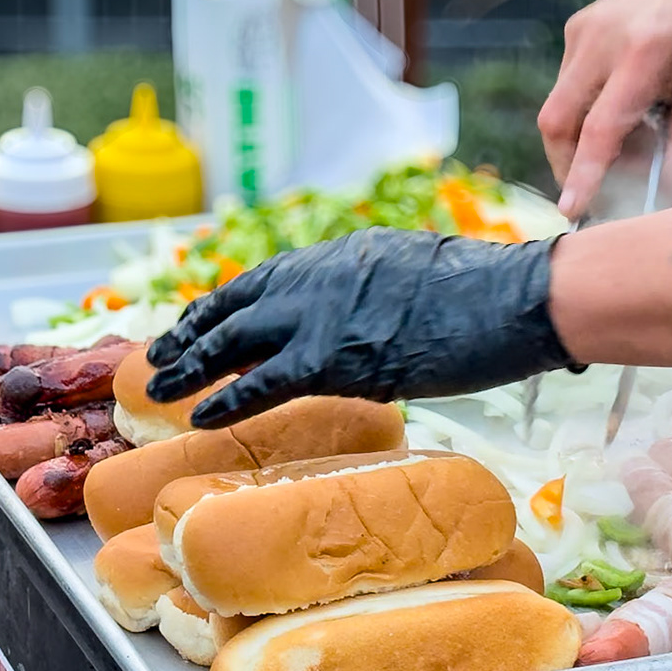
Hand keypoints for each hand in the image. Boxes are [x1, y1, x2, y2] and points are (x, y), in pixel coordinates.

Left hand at [143, 229, 580, 425]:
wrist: (515, 297)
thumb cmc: (488, 294)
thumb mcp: (417, 277)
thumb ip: (377, 295)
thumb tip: (366, 324)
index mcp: (342, 256)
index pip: (265, 280)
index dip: (223, 304)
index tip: (195, 322)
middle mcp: (321, 276)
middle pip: (237, 305)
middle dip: (191, 332)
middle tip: (157, 356)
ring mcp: (324, 313)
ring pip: (236, 339)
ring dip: (190, 365)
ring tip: (156, 388)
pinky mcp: (335, 356)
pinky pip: (264, 381)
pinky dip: (226, 398)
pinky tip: (198, 415)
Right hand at [539, 0, 671, 216]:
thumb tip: (660, 197)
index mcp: (643, 52)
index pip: (600, 127)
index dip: (584, 174)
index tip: (573, 211)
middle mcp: (602, 38)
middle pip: (557, 121)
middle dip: (568, 165)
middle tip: (598, 190)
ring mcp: (583, 30)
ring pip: (559, 108)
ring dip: (583, 141)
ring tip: (633, 143)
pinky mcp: (576, 29)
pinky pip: (567, 87)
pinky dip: (587, 115)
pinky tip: (626, 112)